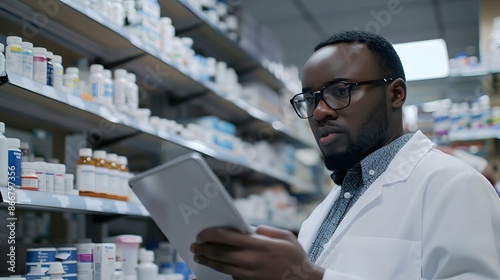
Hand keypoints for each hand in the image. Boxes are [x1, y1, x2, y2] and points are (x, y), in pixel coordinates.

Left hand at [190, 225, 323, 279]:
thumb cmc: (295, 257)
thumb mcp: (285, 236)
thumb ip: (265, 230)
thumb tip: (248, 229)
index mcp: (258, 245)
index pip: (226, 237)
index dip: (210, 234)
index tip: (201, 233)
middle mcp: (250, 260)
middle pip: (219, 253)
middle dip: (204, 248)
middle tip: (195, 246)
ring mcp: (249, 274)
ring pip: (221, 267)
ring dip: (208, 260)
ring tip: (200, 256)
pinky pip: (230, 277)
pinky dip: (220, 271)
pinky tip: (214, 267)